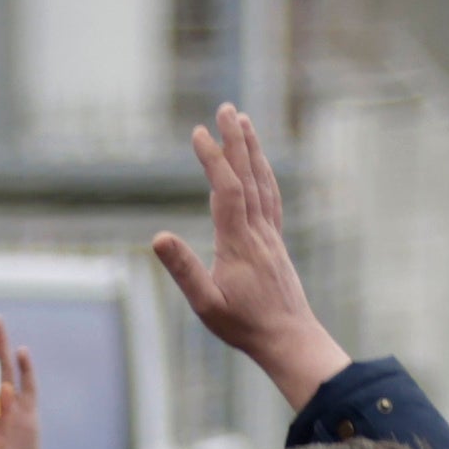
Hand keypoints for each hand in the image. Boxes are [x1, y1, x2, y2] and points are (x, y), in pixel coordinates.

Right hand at [148, 101, 344, 405]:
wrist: (290, 340)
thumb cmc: (244, 326)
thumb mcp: (206, 304)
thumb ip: (184, 270)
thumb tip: (159, 237)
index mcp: (238, 243)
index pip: (226, 190)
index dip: (213, 159)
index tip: (199, 133)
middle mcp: (259, 232)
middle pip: (249, 176)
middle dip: (236, 141)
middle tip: (227, 109)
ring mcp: (271, 236)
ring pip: (264, 183)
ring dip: (253, 151)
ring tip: (244, 124)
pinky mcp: (276, 244)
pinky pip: (272, 198)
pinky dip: (264, 175)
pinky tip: (260, 168)